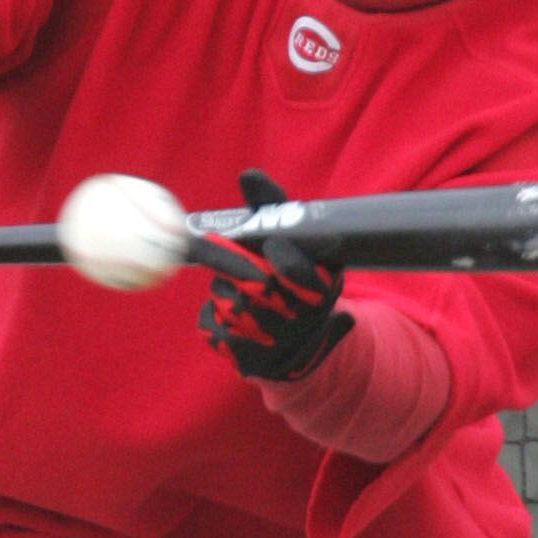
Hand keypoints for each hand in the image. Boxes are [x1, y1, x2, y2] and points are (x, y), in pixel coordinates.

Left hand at [198, 169, 352, 381]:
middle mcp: (305, 319)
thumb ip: (273, 207)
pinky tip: (230, 315)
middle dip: (242, 271)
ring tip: (238, 291)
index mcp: (324, 287)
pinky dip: (213, 316)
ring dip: (223, 293)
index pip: (300, 271)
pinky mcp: (250, 362)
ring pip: (231, 307)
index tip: (272, 248)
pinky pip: (215, 331)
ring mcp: (278, 344)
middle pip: (258, 286)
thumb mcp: (292, 239)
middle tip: (238, 266)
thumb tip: (249, 175)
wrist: (294, 341)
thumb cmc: (288, 276)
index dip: (284, 259)